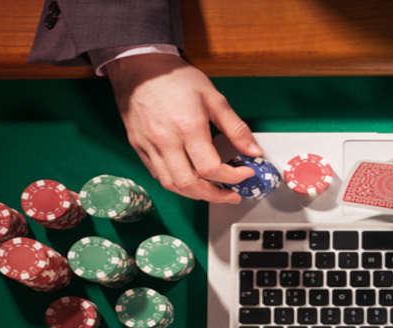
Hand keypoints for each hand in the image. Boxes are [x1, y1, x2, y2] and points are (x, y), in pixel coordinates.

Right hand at [106, 53, 259, 202]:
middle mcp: (166, 141)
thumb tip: (254, 150)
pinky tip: (191, 179)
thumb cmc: (175, 79)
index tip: (245, 173)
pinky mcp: (139, 147)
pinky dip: (177, 184)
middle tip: (232, 194)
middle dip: (215, 195)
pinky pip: (158, 175)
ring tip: (213, 192)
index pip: (211, 168)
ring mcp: (149, 146)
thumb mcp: (214, 98)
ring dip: (195, 194)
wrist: (139, 67)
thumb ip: (236, 128)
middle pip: (190, 185)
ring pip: (172, 185)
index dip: (233, 177)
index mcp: (188, 127)